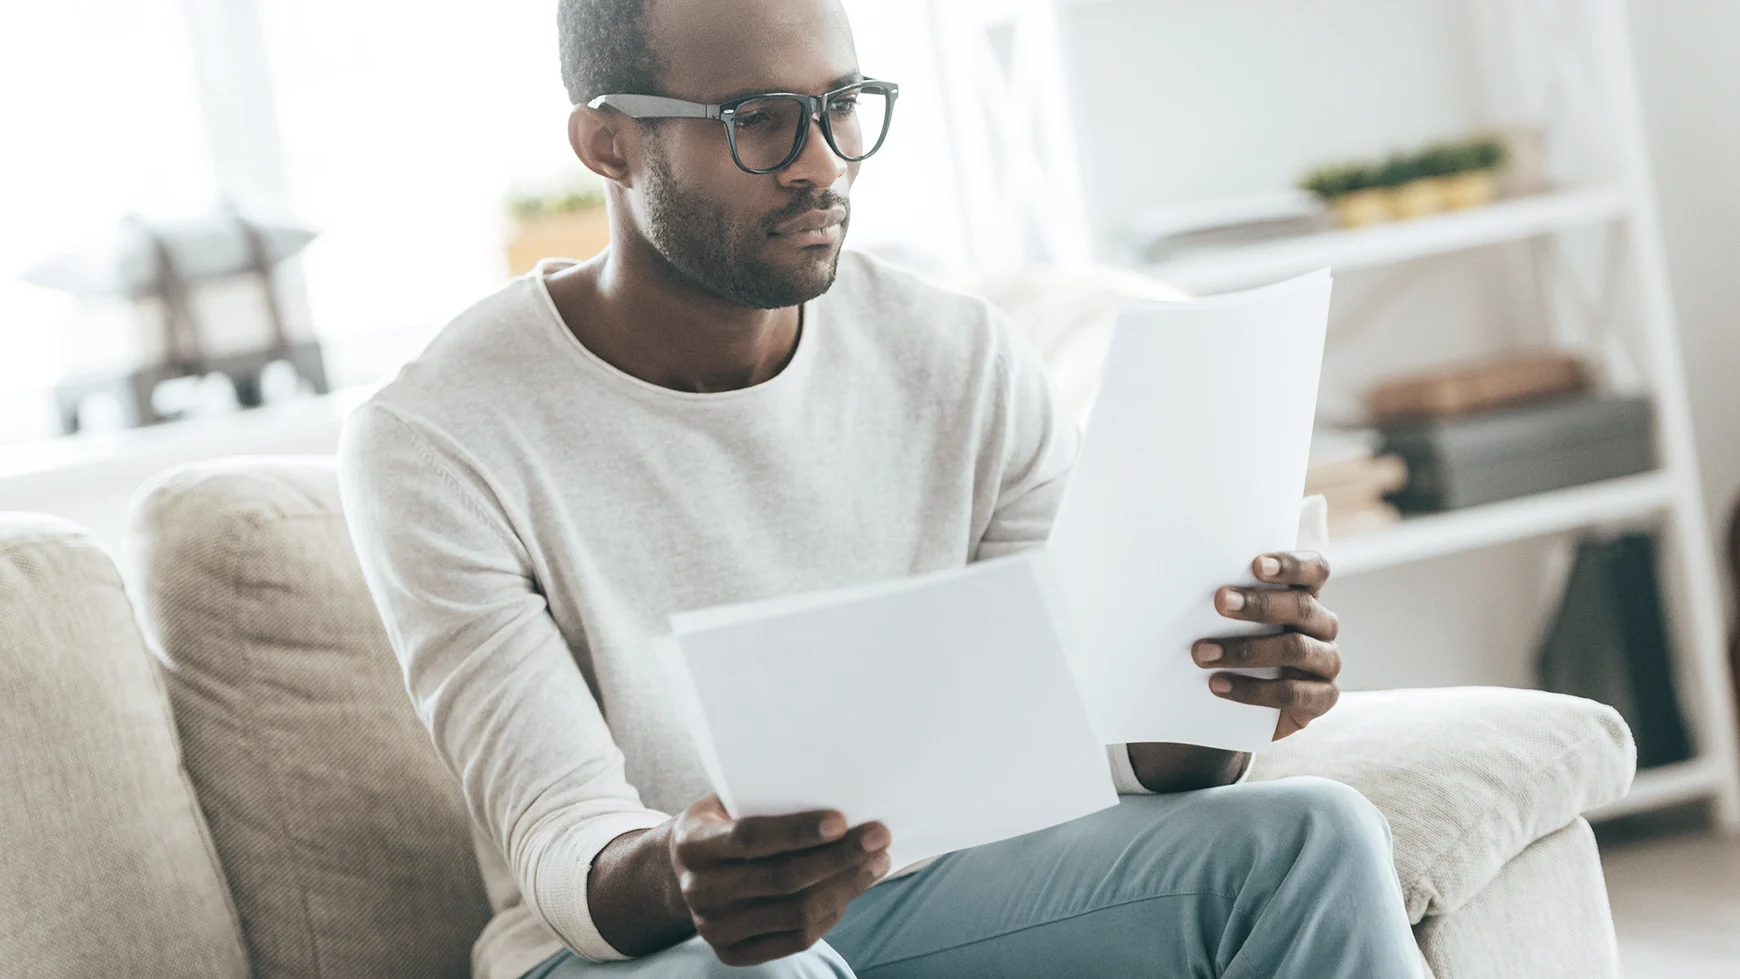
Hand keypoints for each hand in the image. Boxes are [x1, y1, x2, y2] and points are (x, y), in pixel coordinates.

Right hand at [669, 796, 890, 965]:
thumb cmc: (723, 823)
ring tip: (876, 862)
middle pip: (782, 880)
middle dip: (839, 858)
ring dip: (846, 887)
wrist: (685, 870)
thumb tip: (841, 797)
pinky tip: (851, 889)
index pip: (750, 838)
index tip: (841, 820)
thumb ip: (769, 802)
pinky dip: (831, 913)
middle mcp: (698, 889)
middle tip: (878, 837)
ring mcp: (713, 928)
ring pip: (795, 913)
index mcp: (692, 843)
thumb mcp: (730, 802)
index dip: (797, 831)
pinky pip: (795, 939)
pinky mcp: (731, 954)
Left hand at [1194, 551, 1340, 739]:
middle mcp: (1322, 625)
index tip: (1256, 564)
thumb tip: (1181, 578)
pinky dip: (1253, 690)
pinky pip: (1292, 693)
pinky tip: (1218, 685)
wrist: (1241, 707)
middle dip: (1259, 604)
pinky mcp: (1322, 697)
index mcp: (1306, 595)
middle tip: (1220, 602)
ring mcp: (1327, 662)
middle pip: (1302, 606)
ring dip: (1246, 650)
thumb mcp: (1231, 620)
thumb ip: (1227, 599)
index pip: (1314, 570)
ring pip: (1295, 648)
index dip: (1291, 565)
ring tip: (1203, 653)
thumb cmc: (1233, 646)